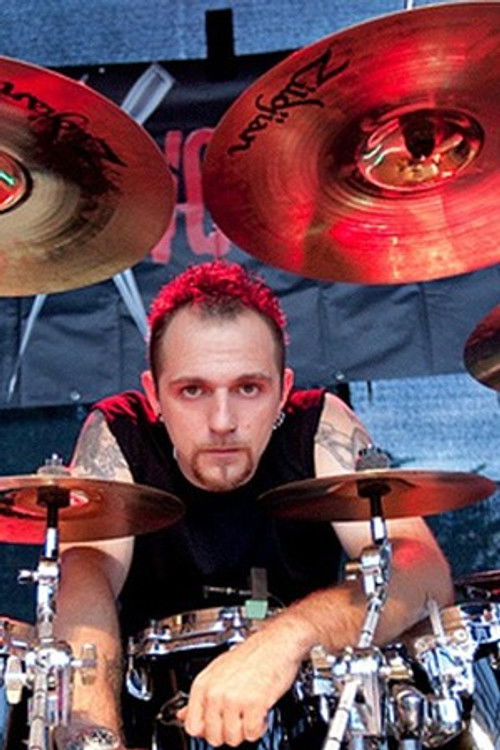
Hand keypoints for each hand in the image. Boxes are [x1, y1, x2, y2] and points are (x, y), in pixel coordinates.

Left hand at [177, 621, 307, 746]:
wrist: (276, 642)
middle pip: (213, 737)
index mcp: (203, 684)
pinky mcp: (254, 703)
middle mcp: (215, 692)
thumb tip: (184, 715)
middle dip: (228, 732)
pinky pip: (252, 733)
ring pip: (233, 739)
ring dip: (245, 730)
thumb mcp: (218, 670)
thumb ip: (201, 696)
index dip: (206, 731)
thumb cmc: (251, 654)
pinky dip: (259, 727)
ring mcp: (233, 699)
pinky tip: (260, 712)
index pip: (192, 726)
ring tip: (250, 712)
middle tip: (238, 717)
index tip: (217, 726)